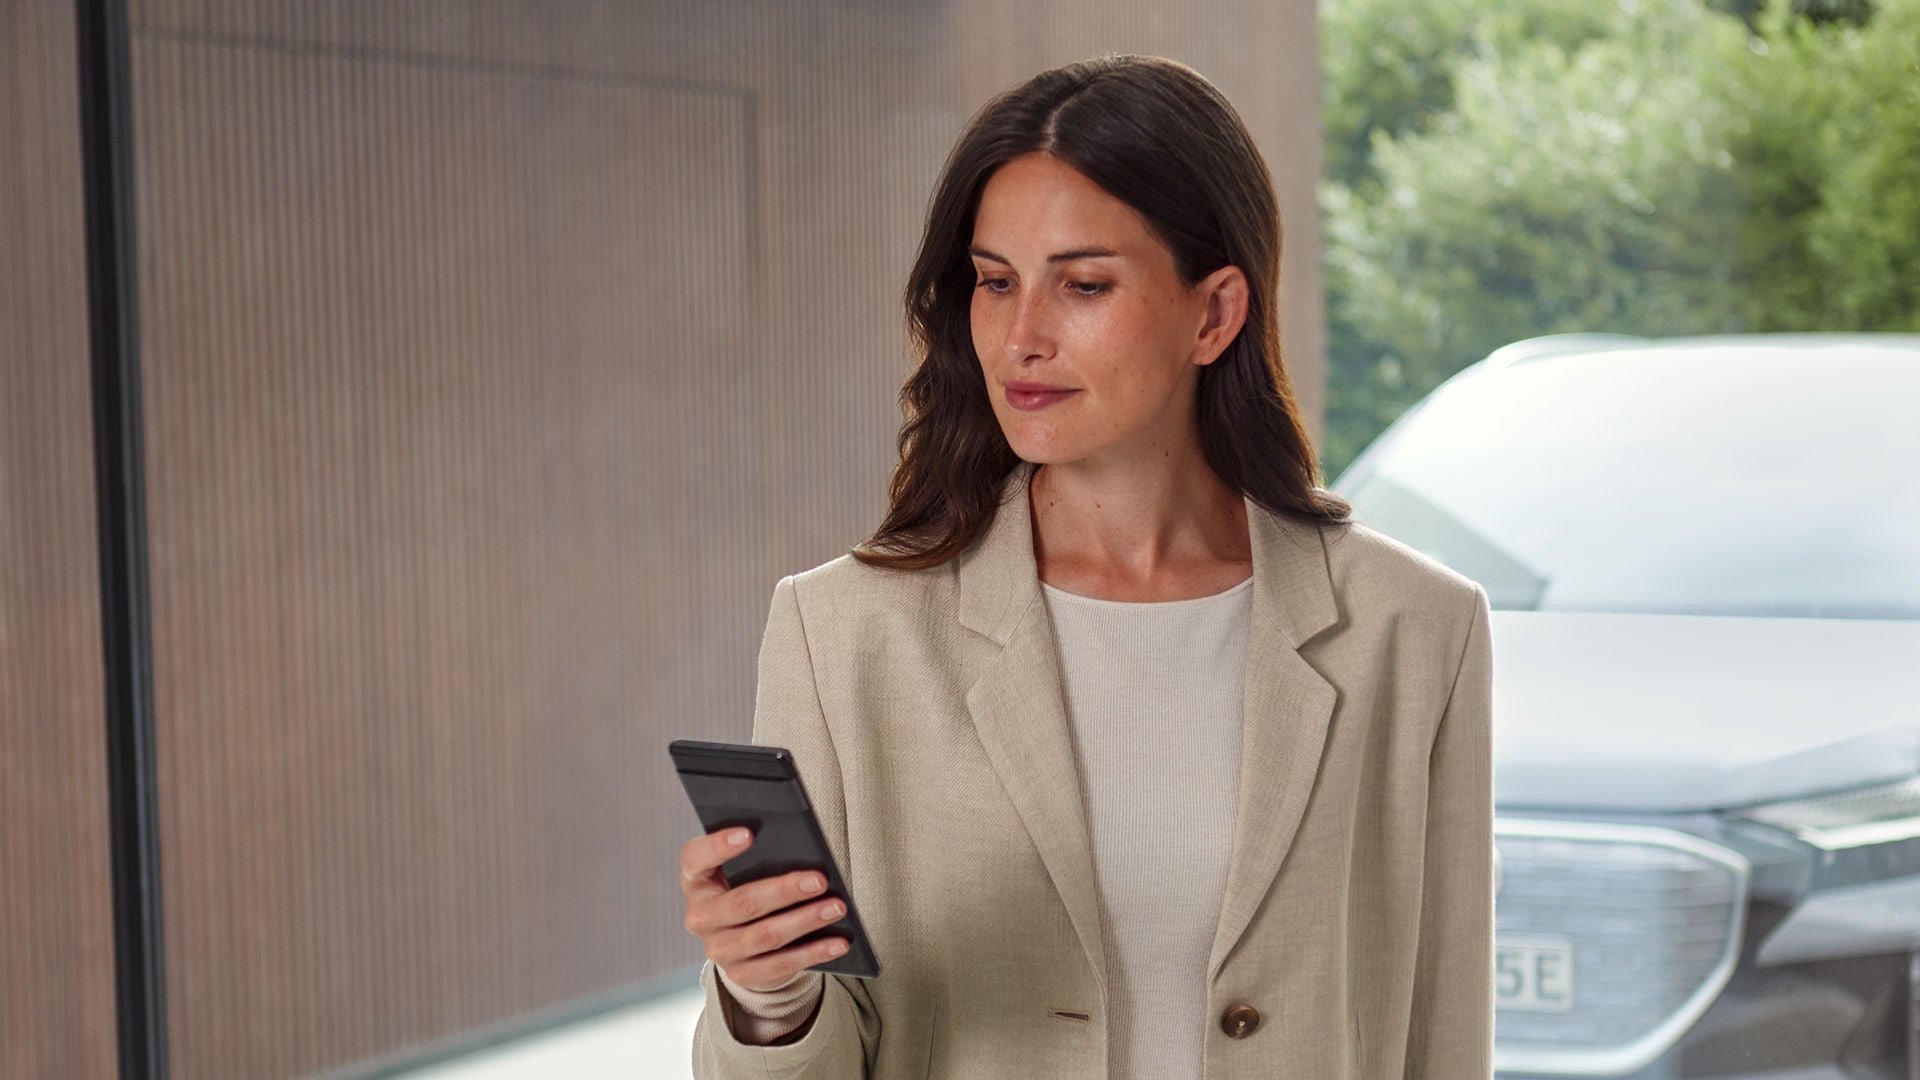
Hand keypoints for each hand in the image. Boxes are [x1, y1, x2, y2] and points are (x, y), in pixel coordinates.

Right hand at [680, 828, 849, 992]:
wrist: (738, 943)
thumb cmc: (746, 888)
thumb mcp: (741, 870)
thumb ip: (758, 857)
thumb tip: (802, 852)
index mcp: (696, 881)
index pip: (696, 858)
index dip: (719, 846)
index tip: (749, 833)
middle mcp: (700, 917)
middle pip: (743, 902)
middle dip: (785, 890)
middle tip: (819, 880)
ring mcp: (719, 949)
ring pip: (766, 936)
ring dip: (806, 921)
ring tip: (837, 907)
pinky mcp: (741, 974)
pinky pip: (781, 964)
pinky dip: (813, 953)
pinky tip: (837, 942)